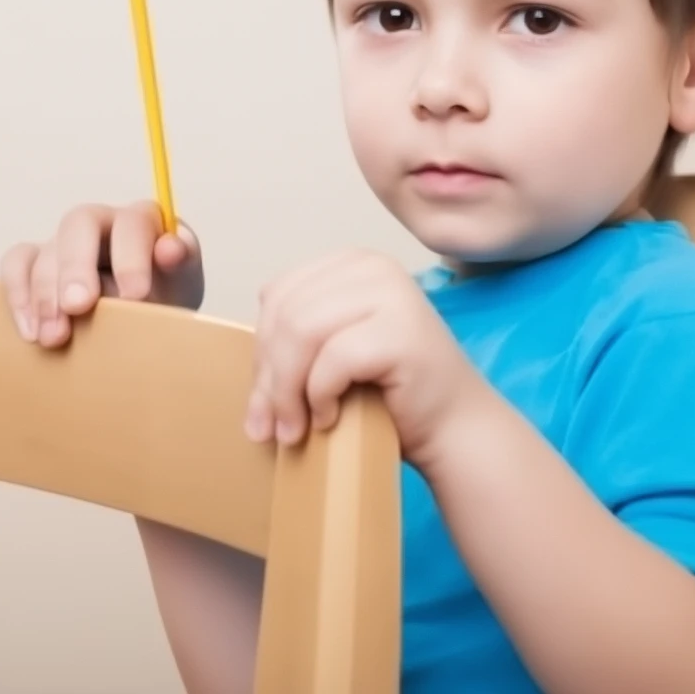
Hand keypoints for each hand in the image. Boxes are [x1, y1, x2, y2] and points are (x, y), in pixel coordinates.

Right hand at [0, 200, 204, 347]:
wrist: (146, 321)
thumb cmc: (167, 294)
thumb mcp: (182, 283)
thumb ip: (180, 264)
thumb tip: (171, 248)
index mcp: (143, 220)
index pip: (132, 224)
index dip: (131, 257)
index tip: (136, 296)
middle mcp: (101, 222)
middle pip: (78, 224)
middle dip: (77, 266)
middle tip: (81, 306)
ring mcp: (65, 241)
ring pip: (45, 251)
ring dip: (46, 296)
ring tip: (55, 338)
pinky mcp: (36, 262)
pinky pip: (16, 265)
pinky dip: (20, 296)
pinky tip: (31, 331)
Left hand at [245, 249, 484, 467]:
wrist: (455, 428)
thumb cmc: (391, 396)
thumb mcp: (333, 353)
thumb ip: (295, 341)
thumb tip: (240, 365)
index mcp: (353, 264)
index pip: (278, 294)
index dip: (261, 350)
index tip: (262, 402)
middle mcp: (374, 266)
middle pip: (285, 314)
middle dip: (268, 378)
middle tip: (270, 427)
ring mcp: (392, 293)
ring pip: (302, 333)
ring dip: (287, 391)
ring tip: (293, 430)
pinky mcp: (401, 329)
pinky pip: (332, 359)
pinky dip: (319, 397)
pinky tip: (329, 420)